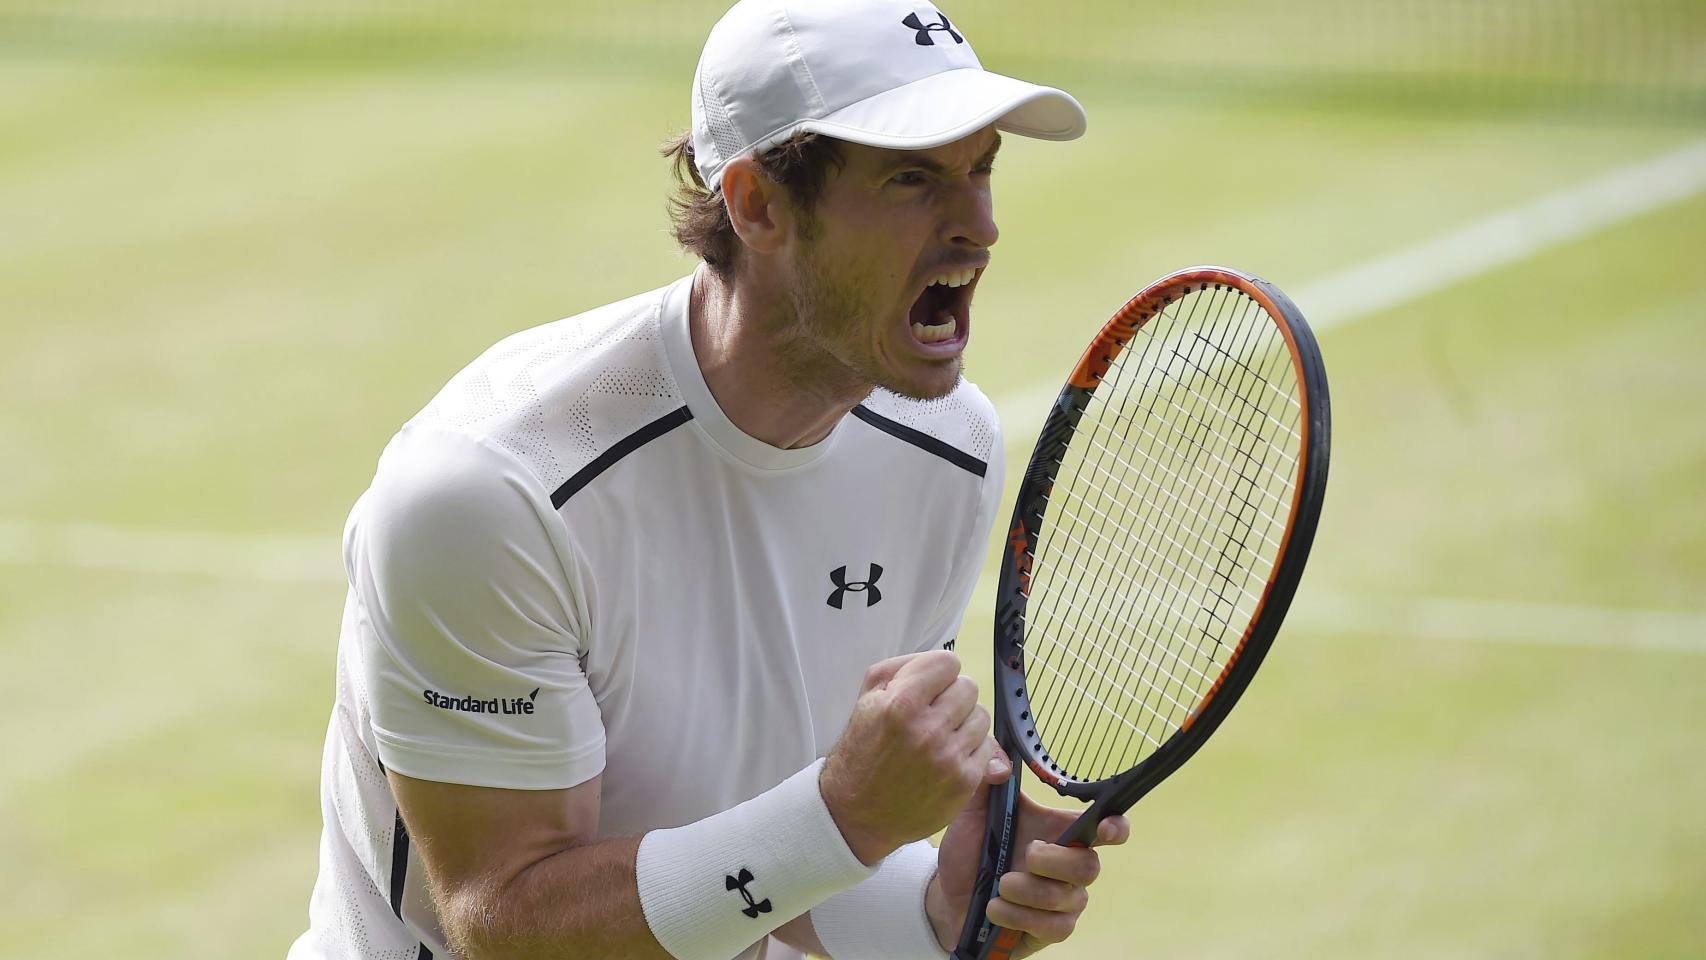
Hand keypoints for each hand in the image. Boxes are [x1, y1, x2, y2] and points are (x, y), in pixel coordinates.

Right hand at [820, 651, 997, 864]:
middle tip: (932, 714)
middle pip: (968, 687)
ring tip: (940, 736)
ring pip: (981, 716)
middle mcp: (928, 729)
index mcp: (901, 703)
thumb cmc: (862, 751)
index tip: (929, 687)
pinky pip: (987, 747)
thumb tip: (946, 666)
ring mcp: (948, 757)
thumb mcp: (867, 698)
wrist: (857, 813)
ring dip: (963, 722)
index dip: (937, 673)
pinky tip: (947, 757)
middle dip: (950, 697)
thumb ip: (904, 667)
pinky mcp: (964, 782)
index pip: (948, 662)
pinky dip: (970, 749)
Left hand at [929, 748, 1130, 956]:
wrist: (946, 894)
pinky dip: (1019, 917)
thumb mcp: (970, 811)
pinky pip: (1055, 927)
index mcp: (1056, 832)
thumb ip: (985, 781)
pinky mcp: (1051, 929)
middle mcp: (1067, 866)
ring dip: (1027, 892)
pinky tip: (996, 909)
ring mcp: (1062, 900)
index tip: (1106, 827)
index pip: (1105, 826)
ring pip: (1068, 898)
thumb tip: (1003, 766)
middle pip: (1090, 866)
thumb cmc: (969, 849)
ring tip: (998, 886)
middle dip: (1055, 862)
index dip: (1115, 826)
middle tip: (1026, 856)